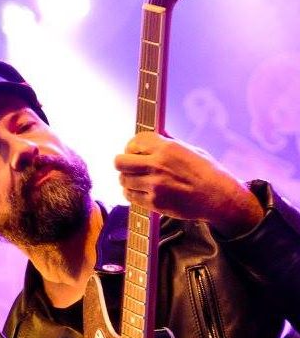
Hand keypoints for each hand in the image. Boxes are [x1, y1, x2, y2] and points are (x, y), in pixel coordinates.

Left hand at [114, 132, 263, 235]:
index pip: (134, 141)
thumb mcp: (189, 149)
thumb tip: (153, 136)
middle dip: (122, 162)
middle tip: (129, 166)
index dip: (132, 146)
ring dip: (127, 179)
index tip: (134, 150)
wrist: (217, 197)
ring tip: (137, 180)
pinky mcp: (154, 202)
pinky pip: (130, 196)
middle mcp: (157, 165)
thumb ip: (167, 143)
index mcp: (167, 148)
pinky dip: (132, 193)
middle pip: (120, 162)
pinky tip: (140, 191)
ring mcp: (154, 185)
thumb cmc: (207, 172)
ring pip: (123, 180)